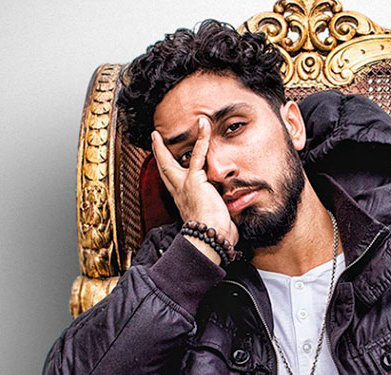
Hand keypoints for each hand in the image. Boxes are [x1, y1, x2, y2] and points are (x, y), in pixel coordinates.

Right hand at [152, 117, 238, 246]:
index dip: (171, 175)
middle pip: (164, 170)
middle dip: (159, 155)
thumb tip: (235, 214)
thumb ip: (223, 214)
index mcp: (184, 202)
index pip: (175, 185)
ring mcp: (184, 184)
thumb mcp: (218, 221)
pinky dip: (202, 137)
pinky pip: (198, 153)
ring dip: (166, 145)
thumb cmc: (215, 234)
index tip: (167, 168)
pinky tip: (203, 123)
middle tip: (155, 141)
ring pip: (170, 162)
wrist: (210, 236)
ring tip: (164, 131)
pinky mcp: (194, 179)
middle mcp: (179, 193)